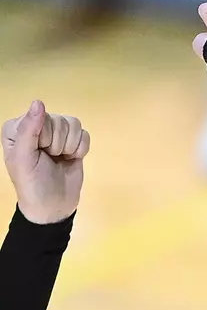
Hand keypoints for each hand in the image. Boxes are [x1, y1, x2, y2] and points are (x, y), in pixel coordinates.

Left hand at [2, 101, 89, 224]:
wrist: (53, 207)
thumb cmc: (33, 184)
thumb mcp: (24, 159)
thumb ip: (28, 130)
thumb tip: (39, 102)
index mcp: (18, 127)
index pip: (41, 117)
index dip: (44, 137)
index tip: (37, 153)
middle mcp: (36, 126)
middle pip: (60, 120)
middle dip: (58, 144)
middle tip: (50, 158)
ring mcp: (56, 134)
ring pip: (74, 124)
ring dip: (70, 146)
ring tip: (60, 159)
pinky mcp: (73, 143)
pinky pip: (85, 134)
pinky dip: (81, 149)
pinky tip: (71, 159)